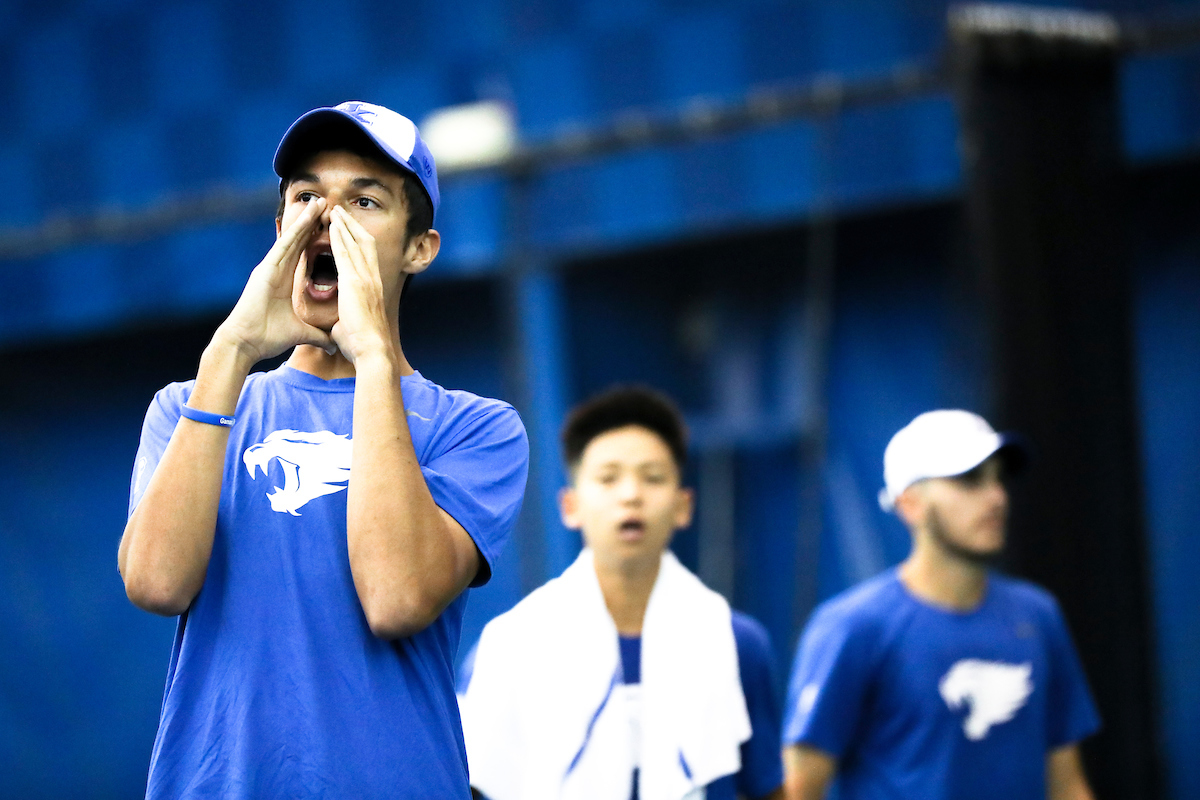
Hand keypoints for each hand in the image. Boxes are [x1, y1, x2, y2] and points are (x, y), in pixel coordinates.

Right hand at [215, 198, 334, 364]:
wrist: (246, 343)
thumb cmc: (269, 338)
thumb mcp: (301, 333)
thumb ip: (318, 335)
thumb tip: (334, 344)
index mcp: (286, 281)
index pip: (305, 255)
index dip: (317, 239)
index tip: (332, 226)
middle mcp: (278, 270)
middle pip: (299, 241)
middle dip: (313, 223)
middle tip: (327, 205)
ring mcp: (271, 268)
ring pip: (292, 239)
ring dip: (305, 221)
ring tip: (319, 204)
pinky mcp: (265, 270)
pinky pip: (283, 247)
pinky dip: (294, 233)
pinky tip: (305, 219)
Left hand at [328, 206, 393, 363]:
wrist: (371, 349)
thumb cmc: (363, 345)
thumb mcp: (354, 327)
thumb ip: (346, 321)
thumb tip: (337, 329)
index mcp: (374, 288)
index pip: (367, 257)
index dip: (358, 240)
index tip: (349, 229)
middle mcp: (372, 278)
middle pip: (365, 243)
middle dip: (352, 225)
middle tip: (341, 211)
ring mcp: (365, 278)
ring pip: (355, 242)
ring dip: (344, 225)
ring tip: (334, 210)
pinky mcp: (353, 281)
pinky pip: (344, 252)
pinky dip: (338, 237)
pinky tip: (330, 225)